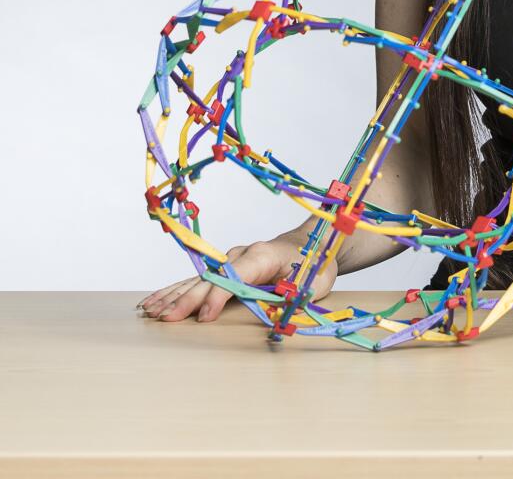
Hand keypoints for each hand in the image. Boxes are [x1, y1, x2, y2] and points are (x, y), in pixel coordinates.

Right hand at [135, 233, 337, 322]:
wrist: (314, 242)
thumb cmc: (314, 265)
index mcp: (263, 255)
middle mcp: (242, 254)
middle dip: (189, 299)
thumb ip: (293, 300)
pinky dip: (175, 290)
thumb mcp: (313, 285)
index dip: (219, 296)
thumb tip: (273, 318)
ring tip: (151, 311)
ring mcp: (231, 259)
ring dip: (174, 294)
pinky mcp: (225, 268)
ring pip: (198, 278)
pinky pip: (197, 279)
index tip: (205, 317)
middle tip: (167, 318)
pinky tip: (155, 300)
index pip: (235, 276)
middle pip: (211, 277)